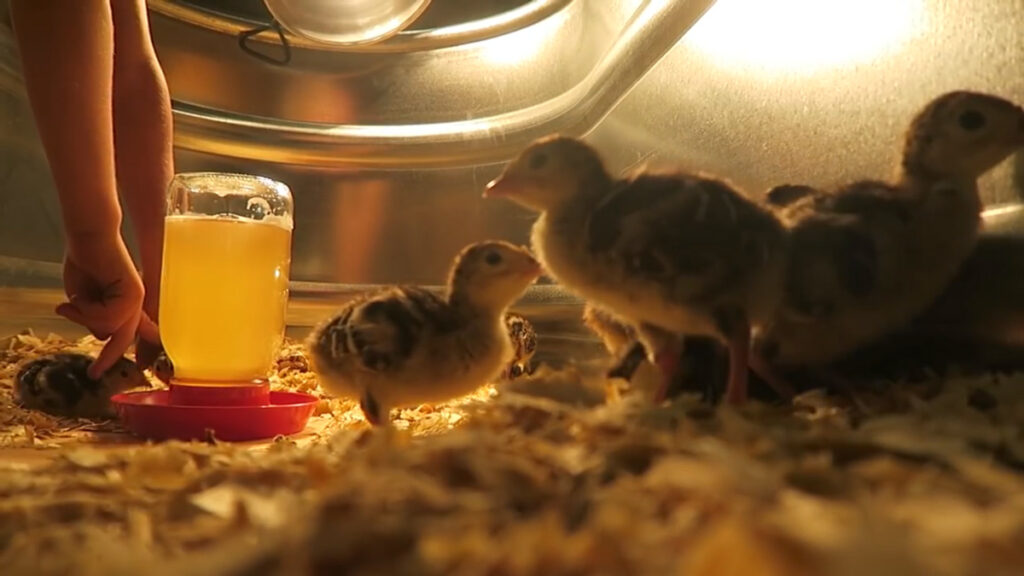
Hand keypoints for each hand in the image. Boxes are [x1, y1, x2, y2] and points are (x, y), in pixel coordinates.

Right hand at [56, 232, 159, 378]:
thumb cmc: (85, 263)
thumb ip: (95, 319)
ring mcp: (137, 299)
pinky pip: (106, 318)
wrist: (89, 239)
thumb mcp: (84, 300)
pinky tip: (80, 297)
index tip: (132, 369)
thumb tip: (103, 337)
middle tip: (94, 374)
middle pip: (124, 339)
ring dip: (84, 317)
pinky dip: (87, 311)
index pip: (134, 333)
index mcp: (127, 305)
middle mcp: (136, 304)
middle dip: (108, 358)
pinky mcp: (134, 294)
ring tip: (73, 300)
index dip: (131, 351)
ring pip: (109, 329)